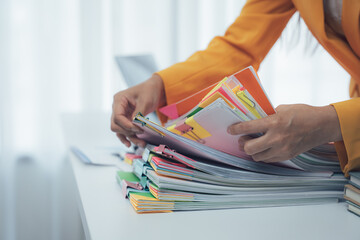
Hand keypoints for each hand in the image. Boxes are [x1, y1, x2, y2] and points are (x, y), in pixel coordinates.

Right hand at [111, 74, 165, 147]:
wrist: (155, 89)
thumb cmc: (149, 91)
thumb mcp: (145, 101)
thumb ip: (138, 114)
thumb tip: (134, 126)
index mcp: (119, 100)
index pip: (117, 117)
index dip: (126, 125)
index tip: (138, 129)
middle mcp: (117, 107)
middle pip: (115, 125)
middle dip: (127, 132)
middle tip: (141, 133)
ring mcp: (121, 114)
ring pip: (120, 130)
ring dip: (129, 137)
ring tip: (141, 143)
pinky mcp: (126, 119)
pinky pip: (123, 130)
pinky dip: (127, 137)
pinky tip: (131, 144)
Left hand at [227, 104, 341, 162]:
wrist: (322, 126)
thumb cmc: (303, 113)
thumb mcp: (283, 108)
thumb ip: (267, 115)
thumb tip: (253, 119)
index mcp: (274, 122)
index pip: (248, 127)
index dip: (236, 129)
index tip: (231, 130)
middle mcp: (276, 138)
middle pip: (249, 148)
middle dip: (242, 144)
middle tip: (243, 139)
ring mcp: (282, 149)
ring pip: (257, 156)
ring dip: (252, 151)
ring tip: (253, 144)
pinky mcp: (287, 156)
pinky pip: (268, 159)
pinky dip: (263, 154)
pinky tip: (264, 148)